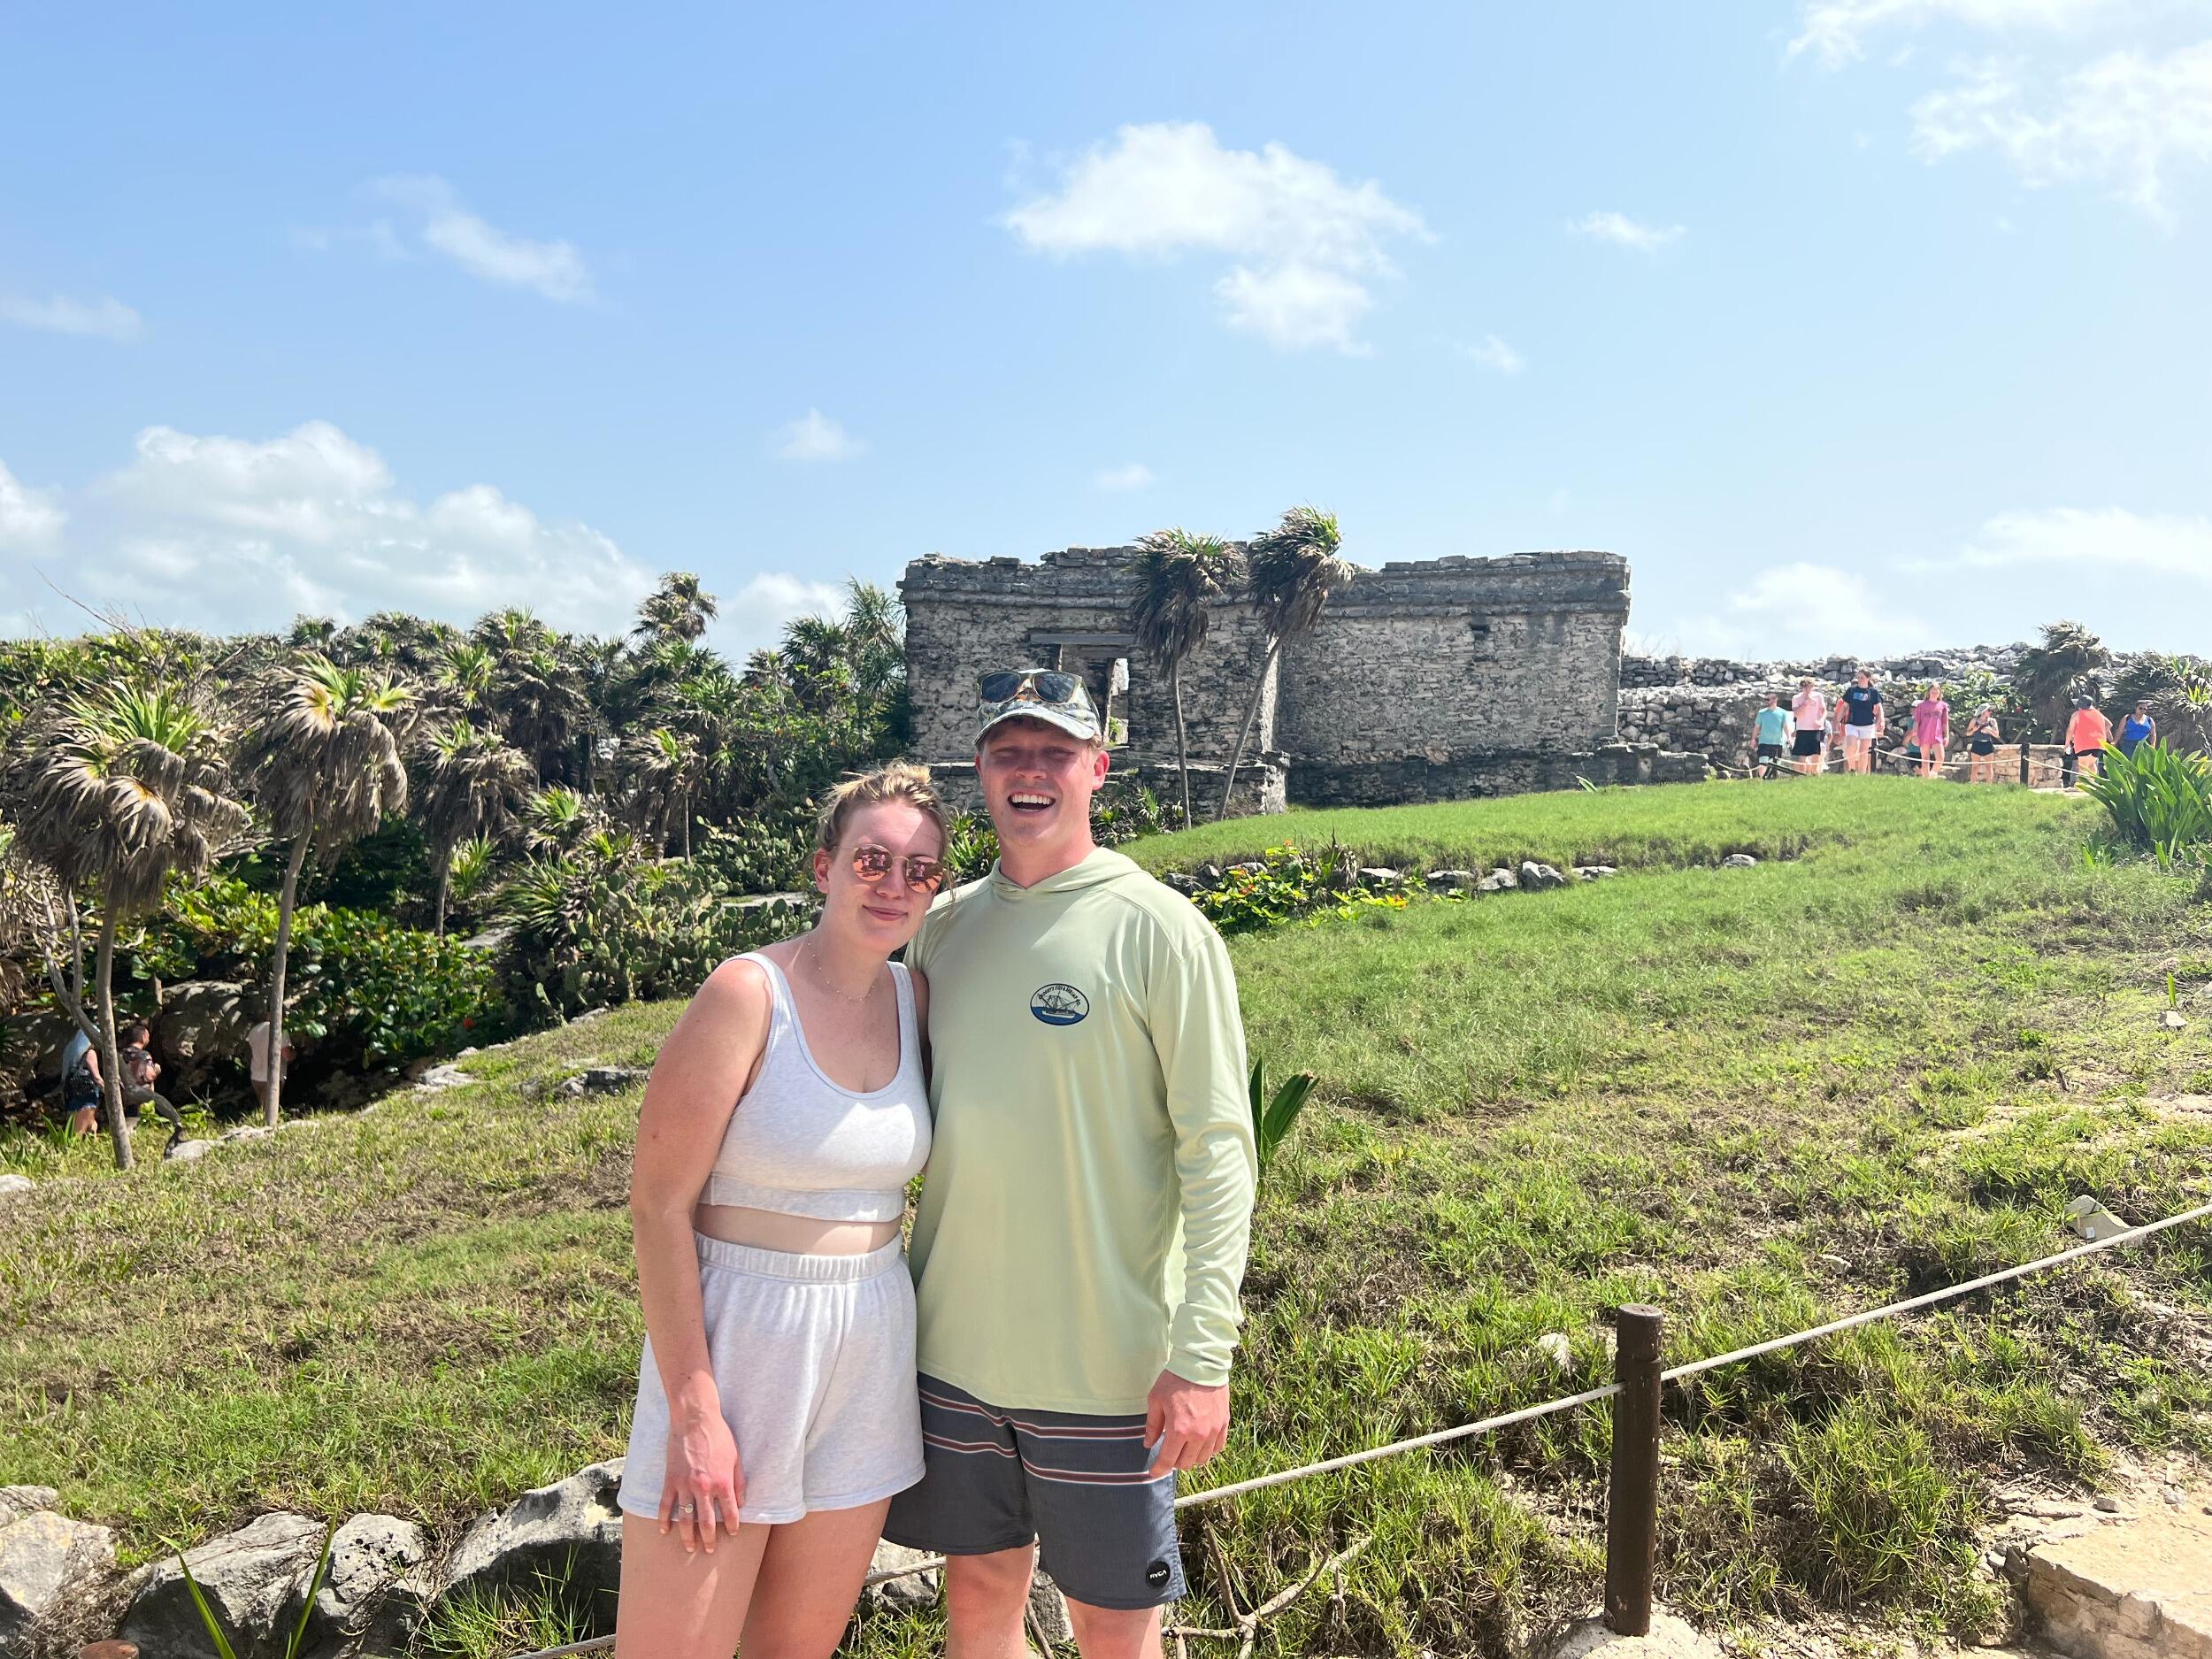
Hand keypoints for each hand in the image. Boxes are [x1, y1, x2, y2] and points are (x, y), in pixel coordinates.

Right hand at [660, 1400, 743, 1553]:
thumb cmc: (719, 1436)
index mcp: (722, 1482)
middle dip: (709, 1539)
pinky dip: (664, 1520)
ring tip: (689, 1548)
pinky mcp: (670, 1481)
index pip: (730, 1512)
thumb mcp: (736, 1458)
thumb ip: (739, 1482)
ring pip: (685, 1519)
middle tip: (709, 1550)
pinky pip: (665, 1505)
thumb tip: (742, 1502)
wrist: (695, 1420)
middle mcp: (704, 1488)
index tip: (733, 1533)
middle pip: (707, 1521)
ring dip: (687, 1536)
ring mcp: (685, 1486)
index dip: (733, 1526)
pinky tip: (665, 1531)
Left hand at [1145, 1369, 1228, 1475]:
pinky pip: (1217, 1448)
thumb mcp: (1156, 1400)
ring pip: (1202, 1459)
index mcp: (1178, 1430)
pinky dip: (1208, 1450)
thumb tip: (1148, 1444)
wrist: (1201, 1363)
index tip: (1154, 1472)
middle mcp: (1198, 1435)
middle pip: (1186, 1463)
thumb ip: (1152, 1425)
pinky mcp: (1223, 1424)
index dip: (1159, 1469)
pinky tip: (1200, 1444)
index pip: (1168, 1460)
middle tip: (1167, 1453)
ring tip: (1183, 1448)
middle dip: (1174, 1462)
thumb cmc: (1175, 1380)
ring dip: (1191, 1458)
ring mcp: (1213, 1430)